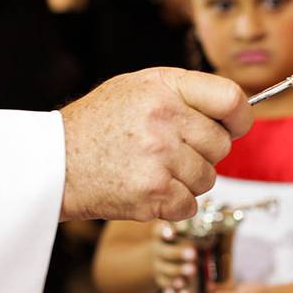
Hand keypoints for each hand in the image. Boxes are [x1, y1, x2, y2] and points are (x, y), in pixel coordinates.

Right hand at [59, 67, 252, 221]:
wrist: (52, 164)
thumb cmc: (100, 125)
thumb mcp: (138, 88)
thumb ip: (186, 94)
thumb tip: (238, 112)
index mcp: (164, 87)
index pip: (231, 98)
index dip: (240, 118)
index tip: (234, 127)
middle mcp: (164, 118)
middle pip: (222, 146)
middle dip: (204, 154)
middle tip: (169, 152)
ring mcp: (159, 156)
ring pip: (208, 179)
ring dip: (187, 181)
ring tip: (152, 170)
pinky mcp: (154, 192)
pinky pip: (190, 205)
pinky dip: (173, 205)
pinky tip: (147, 190)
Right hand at [151, 222, 195, 291]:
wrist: (159, 255)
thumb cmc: (176, 237)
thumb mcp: (178, 227)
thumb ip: (188, 222)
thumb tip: (208, 207)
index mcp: (161, 234)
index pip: (159, 231)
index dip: (165, 232)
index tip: (172, 234)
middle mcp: (158, 249)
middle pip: (165, 252)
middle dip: (179, 253)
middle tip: (193, 254)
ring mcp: (158, 264)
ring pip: (165, 269)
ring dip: (178, 270)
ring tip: (192, 270)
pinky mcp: (160, 278)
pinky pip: (165, 283)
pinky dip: (173, 285)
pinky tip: (182, 285)